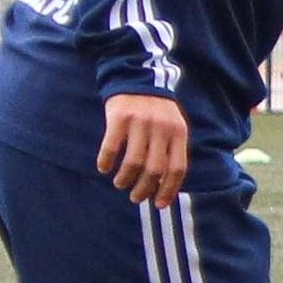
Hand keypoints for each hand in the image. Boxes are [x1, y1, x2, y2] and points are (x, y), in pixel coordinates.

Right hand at [96, 93, 189, 208]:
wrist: (137, 78)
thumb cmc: (156, 111)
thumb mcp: (172, 127)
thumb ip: (171, 151)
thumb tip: (164, 187)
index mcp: (178, 133)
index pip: (177, 168)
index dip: (168, 190)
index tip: (158, 205)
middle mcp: (161, 128)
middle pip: (154, 169)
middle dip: (144, 189)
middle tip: (135, 197)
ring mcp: (140, 123)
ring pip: (133, 162)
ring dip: (125, 179)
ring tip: (120, 183)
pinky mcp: (119, 117)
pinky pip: (111, 147)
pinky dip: (106, 163)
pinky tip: (104, 168)